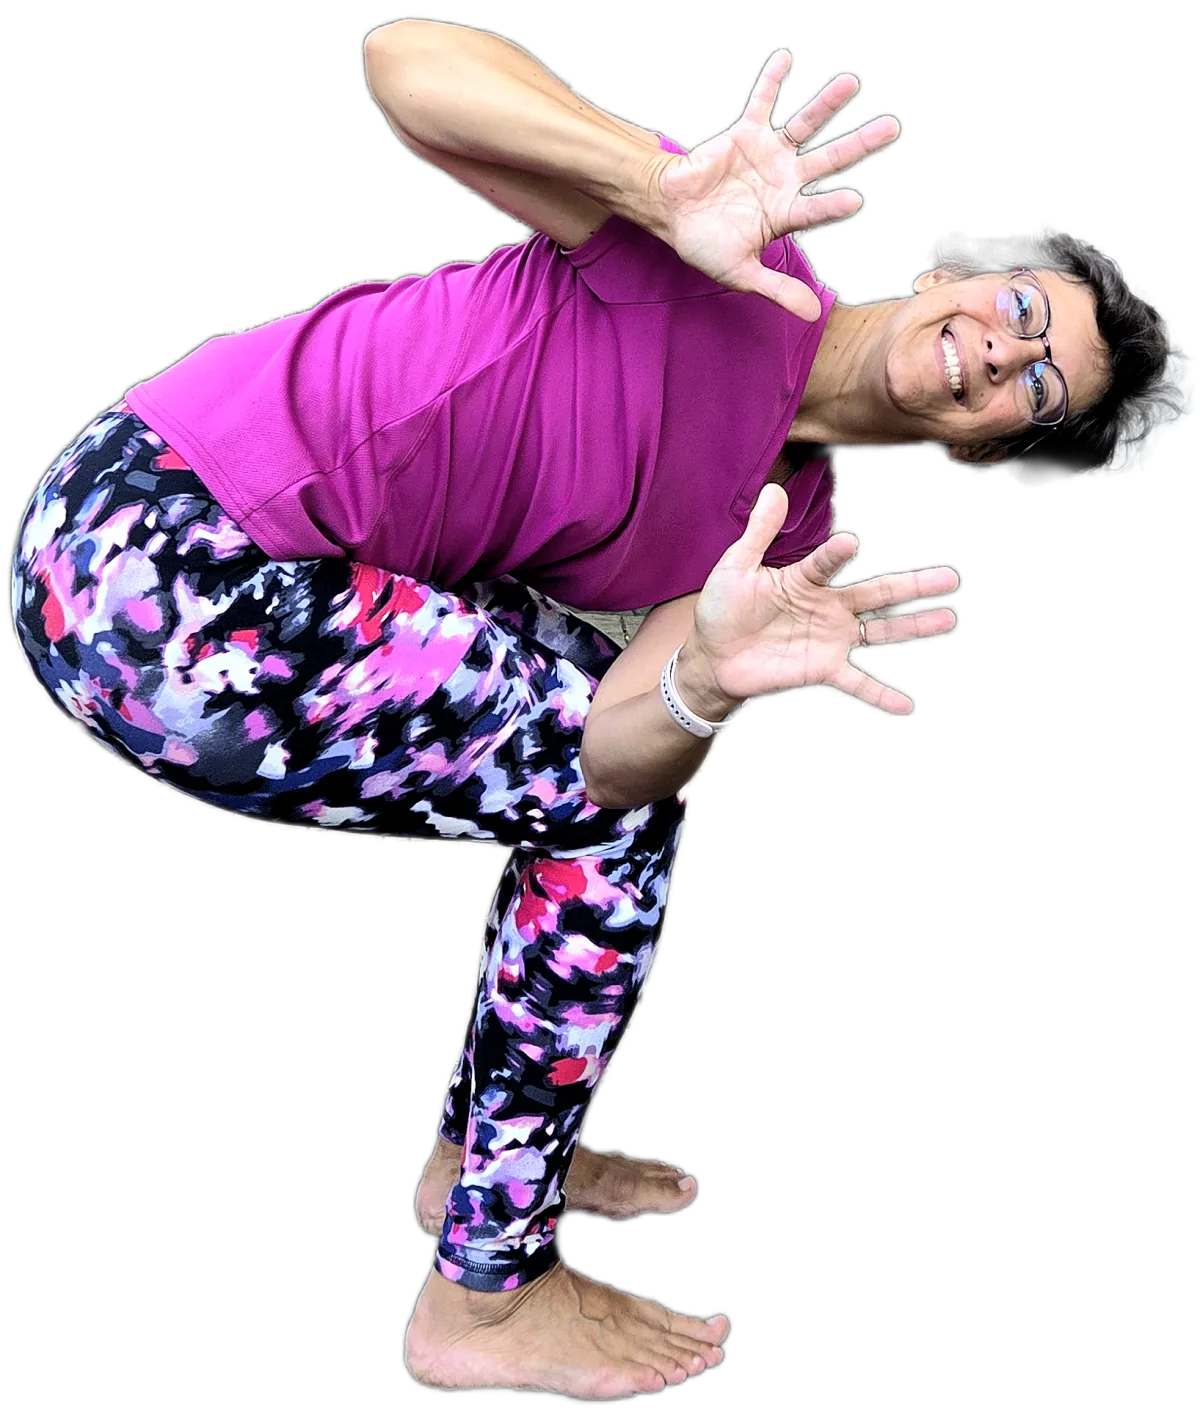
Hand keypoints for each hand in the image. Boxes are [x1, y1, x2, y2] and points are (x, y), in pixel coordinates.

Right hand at [655, 51, 898, 320]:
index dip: (832, 205)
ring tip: (852, 83)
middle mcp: (783, 180)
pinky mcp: (745, 134)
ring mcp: (766, 155)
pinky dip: (771, 81)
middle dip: (859, 143)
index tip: (853, 200)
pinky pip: (761, 103)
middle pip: (829, 159)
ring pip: (804, 125)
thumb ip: (778, 290)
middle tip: (892, 128)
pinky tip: (786, 56)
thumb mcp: (741, 274)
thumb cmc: (704, 245)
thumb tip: (814, 317)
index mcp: (785, 213)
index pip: (816, 208)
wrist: (671, 214)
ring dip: (826, 104)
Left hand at [690, 483, 958, 715]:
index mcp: (807, 581)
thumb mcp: (737, 567)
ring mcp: (828, 640)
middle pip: (878, 594)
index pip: (827, 562)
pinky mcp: (821, 669)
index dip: (835, 554)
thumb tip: (774, 490)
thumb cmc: (723, 610)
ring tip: (946, 619)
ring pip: (879, 632)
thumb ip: (759, 532)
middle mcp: (827, 609)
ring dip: (913, 628)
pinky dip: (881, 694)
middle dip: (913, 586)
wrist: (712, 658)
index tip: (848, 543)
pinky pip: (857, 682)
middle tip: (950, 577)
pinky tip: (906, 705)